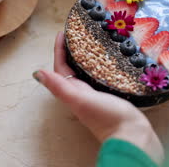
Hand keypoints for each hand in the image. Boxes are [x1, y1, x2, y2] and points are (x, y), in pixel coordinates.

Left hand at [33, 32, 163, 163]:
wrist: (131, 136)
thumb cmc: (106, 118)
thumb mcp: (81, 100)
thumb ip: (60, 87)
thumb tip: (37, 73)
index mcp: (74, 92)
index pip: (61, 67)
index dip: (60, 50)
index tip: (63, 33)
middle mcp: (83, 93)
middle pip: (72, 68)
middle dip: (73, 50)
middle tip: (78, 33)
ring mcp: (98, 94)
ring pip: (87, 71)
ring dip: (87, 57)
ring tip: (93, 41)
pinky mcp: (112, 95)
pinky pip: (102, 76)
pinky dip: (103, 65)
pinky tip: (112, 60)